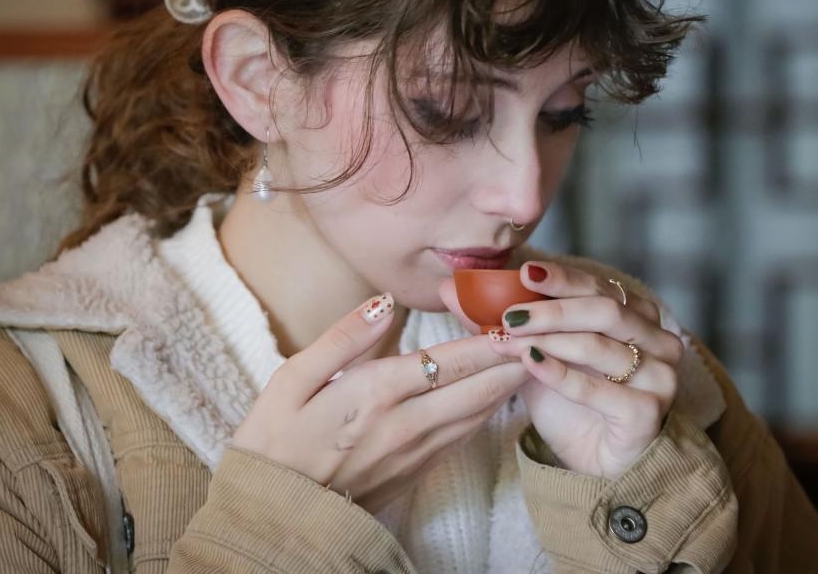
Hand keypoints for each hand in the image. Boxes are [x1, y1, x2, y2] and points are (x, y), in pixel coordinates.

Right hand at [231, 293, 527, 513]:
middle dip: (512, 360)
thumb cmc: (275, 441)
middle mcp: (405, 424)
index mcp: (374, 394)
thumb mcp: (292, 379)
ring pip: (476, 414)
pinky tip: (499, 398)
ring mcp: (414, 453)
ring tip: (532, 358)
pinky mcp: (415, 473)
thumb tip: (385, 302)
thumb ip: (343, 338)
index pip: (448, 361)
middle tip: (543, 334)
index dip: (488, 340)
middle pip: (475, 388)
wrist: (274, 516)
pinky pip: (463, 438)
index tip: (517, 320)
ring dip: (507, 386)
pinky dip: (487, 413)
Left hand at [440, 264, 683, 478]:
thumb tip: (450, 289)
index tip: (524, 274)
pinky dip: (561, 374)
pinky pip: (600, 390)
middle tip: (509, 315)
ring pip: (601, 346)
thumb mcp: (535, 355)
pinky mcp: (648, 413)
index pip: (600, 287)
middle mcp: (657, 341)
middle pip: (605, 310)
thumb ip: (502, 321)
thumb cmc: (573, 403)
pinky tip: (530, 363)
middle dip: (552, 311)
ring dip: (550, 340)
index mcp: (638, 316)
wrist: (598, 462)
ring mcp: (659, 377)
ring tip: (510, 340)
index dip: (562, 279)